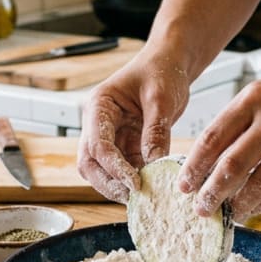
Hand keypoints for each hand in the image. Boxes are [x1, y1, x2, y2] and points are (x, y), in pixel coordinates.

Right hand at [77, 48, 191, 202]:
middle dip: (108, 183)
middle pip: (90, 163)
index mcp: (99, 106)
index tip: (135, 182)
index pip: (98, 144)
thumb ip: (155, 130)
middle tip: (133, 197)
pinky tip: (151, 187)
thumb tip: (154, 162)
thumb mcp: (161, 98)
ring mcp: (111, 136)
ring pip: (103, 171)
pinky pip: (124, 169)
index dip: (114, 167)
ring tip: (144, 196)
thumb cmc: (161, 70)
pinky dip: (134, 180)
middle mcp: (99, 124)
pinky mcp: (126, 145)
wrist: (170, 64)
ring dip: (119, 185)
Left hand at [178, 53, 260, 220]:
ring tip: (229, 213)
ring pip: (259, 181)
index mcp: (254, 98)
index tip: (183, 184)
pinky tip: (255, 208)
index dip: (194, 165)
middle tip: (200, 208)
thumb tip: (211, 156)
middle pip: (232, 164)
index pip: (213, 137)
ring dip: (239, 203)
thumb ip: (241, 118)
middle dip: (211, 192)